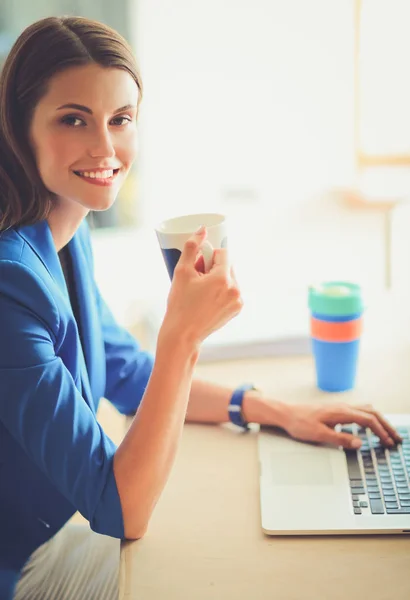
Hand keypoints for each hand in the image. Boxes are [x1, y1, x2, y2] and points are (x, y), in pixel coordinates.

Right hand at [160, 227, 242, 346]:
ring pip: (230, 278)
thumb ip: (192, 247)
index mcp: (224, 278)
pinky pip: (232, 291)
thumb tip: (202, 229)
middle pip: (227, 265)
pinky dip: (222, 291)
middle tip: (197, 281)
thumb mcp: (182, 272)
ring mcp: (238, 301)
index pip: (223, 253)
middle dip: (213, 268)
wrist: (183, 333)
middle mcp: (235, 289)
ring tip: (202, 292)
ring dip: (218, 279)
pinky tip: (208, 300)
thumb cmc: (180, 303)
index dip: (209, 257)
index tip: (198, 267)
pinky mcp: (237, 309)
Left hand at [282, 403, 402, 448]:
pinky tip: (369, 427)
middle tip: (396, 438)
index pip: (368, 420)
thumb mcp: (318, 434)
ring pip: (366, 410)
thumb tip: (359, 443)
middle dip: (386, 425)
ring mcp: (340, 407)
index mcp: (341, 412)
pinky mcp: (336, 410)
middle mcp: (343, 407)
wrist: (286, 413)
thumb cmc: (299, 423)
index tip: (389, 443)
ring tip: (387, 433)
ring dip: (379, 421)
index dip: (381, 432)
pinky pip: (359, 411)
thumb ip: (340, 439)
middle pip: (372, 413)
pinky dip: (370, 418)